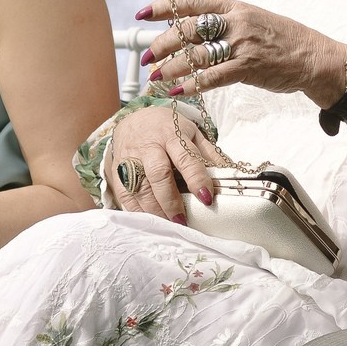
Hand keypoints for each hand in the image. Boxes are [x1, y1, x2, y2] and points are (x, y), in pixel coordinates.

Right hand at [105, 104, 229, 222]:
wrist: (133, 119)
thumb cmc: (168, 129)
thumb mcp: (192, 133)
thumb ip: (210, 154)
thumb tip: (231, 175)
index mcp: (171, 135)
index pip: (186, 158)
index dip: (196, 179)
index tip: (207, 198)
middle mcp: (149, 147)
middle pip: (158, 174)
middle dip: (171, 200)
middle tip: (183, 221)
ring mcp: (129, 159)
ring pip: (140, 188)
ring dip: (155, 210)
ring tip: (169, 226)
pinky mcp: (116, 171)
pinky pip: (124, 195)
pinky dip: (137, 211)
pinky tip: (150, 222)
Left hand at [137, 0, 346, 103]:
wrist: (316, 58)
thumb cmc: (286, 41)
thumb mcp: (256, 19)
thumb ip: (228, 21)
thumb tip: (194, 28)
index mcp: (237, 6)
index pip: (193, 1)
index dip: (165, 6)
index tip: (143, 13)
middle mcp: (237, 22)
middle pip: (188, 29)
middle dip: (161, 43)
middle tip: (146, 55)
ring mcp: (243, 44)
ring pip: (196, 55)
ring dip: (171, 67)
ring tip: (156, 76)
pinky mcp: (248, 67)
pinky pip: (212, 77)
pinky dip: (192, 85)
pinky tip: (178, 90)